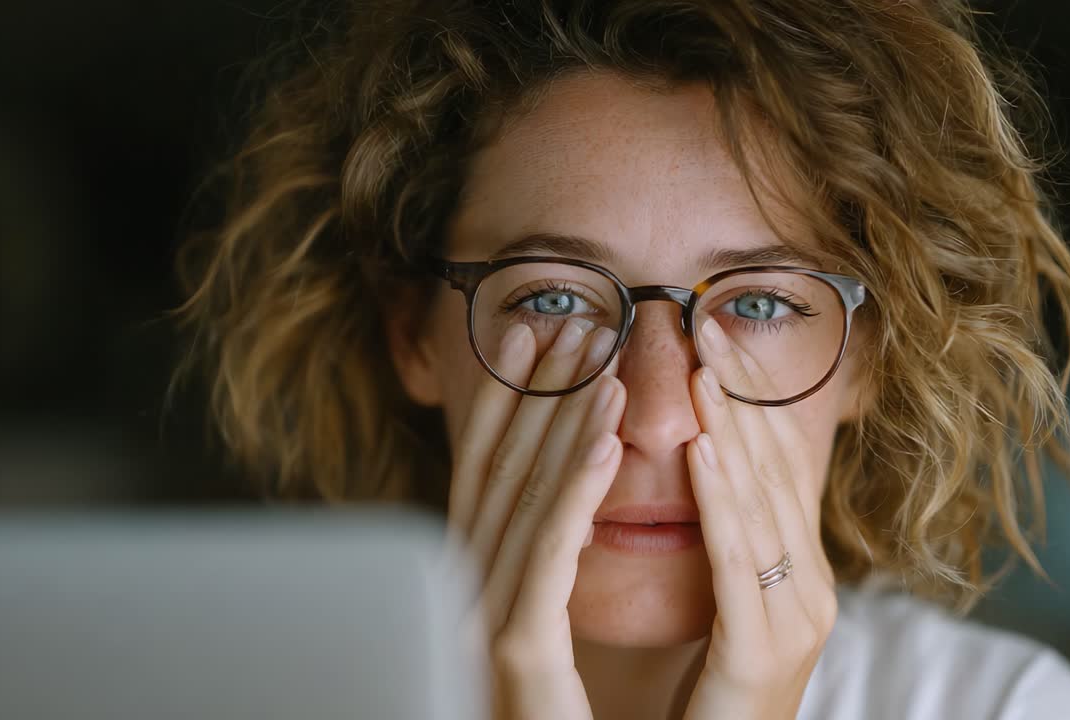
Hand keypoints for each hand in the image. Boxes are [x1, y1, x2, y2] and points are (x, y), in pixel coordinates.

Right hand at [445, 318, 626, 719]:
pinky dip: (573, 495)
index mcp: (469, 581)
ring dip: (561, 429)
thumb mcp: (538, 624)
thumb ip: (533, 558)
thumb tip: (550, 491)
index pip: (489, 474)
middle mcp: (464, 593)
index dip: (512, 403)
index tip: (539, 339)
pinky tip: (605, 443)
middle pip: (500, 476)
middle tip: (571, 328)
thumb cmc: (555, 712)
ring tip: (598, 365)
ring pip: (525, 506)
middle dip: (535, 398)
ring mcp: (480, 624)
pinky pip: (550, 560)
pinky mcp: (514, 654)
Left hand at [679, 318, 838, 719]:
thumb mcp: (723, 607)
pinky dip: (723, 501)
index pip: (774, 469)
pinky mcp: (762, 656)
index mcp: (799, 575)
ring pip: (761, 509)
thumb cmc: (703, 702)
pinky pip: (739, 565)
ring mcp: (795, 624)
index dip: (747, 400)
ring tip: (703, 367)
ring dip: (731, 431)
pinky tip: (702, 450)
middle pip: (774, 476)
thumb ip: (726, 543)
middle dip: (740, 398)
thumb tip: (706, 464)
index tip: (716, 338)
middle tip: (707, 325)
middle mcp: (809, 592)